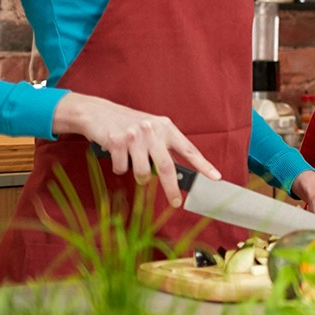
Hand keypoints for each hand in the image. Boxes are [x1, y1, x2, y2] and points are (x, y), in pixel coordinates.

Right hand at [53, 91, 220, 207]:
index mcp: (166, 127)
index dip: (203, 165)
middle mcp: (153, 131)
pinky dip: (120, 169)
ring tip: (134, 166)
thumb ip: (164, 146)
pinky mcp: (117, 143)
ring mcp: (134, 137)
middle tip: (176, 202)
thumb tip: (176, 172)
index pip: (189, 149)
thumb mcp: (152, 129)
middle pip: (167, 167)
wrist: (98, 112)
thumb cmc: (129, 123)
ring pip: (143, 172)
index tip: (216, 177)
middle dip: (172, 188)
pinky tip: (117, 156)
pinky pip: (122, 169)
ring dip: (139, 177)